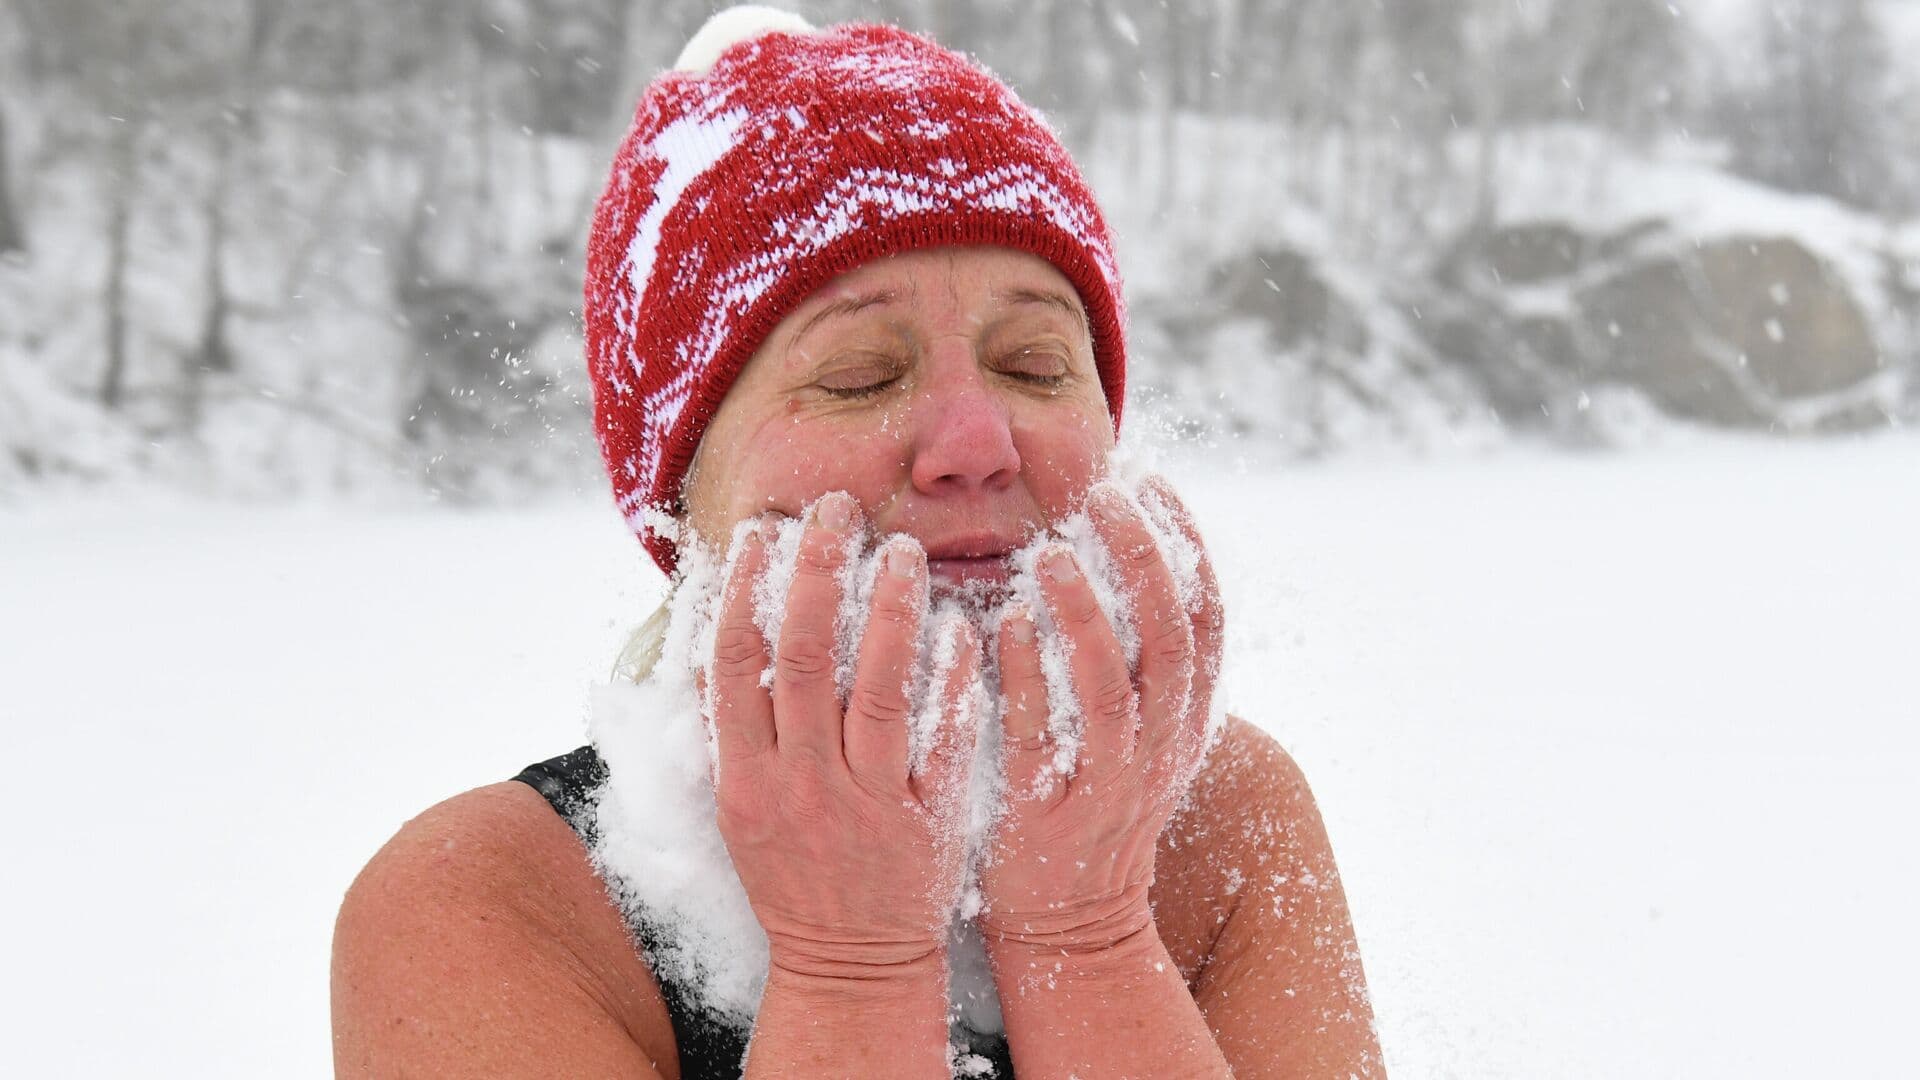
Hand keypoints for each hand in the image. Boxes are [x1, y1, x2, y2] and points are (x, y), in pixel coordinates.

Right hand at [705, 492, 981, 978]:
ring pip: (877, 692)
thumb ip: (736, 727)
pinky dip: (950, 681)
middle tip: (838, 507)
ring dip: (889, 612)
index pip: (734, 664)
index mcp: (745, 778)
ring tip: (903, 548)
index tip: (762, 528)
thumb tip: (722, 631)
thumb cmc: (796, 873)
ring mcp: (867, 804)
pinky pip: (942, 743)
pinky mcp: (928, 823)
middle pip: (803, 660)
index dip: (743, 589)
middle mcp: (800, 786)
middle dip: (817, 575)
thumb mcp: (744, 806)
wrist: (850, 966)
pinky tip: (960, 627)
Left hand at [980, 477, 1224, 955]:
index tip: (1150, 479)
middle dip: (1142, 558)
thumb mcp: (1138, 729)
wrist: (1070, 919)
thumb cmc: (1091, 800)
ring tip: (1050, 552)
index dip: (1184, 542)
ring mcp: (1109, 781)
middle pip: (1170, 638)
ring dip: (1085, 614)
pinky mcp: (1051, 812)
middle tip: (1102, 495)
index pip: (1205, 616)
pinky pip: (1045, 738)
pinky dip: (1030, 677)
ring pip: (1113, 687)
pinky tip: (1005, 624)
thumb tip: (1126, 553)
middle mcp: (1160, 746)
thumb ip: (1135, 654)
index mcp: (1185, 716)